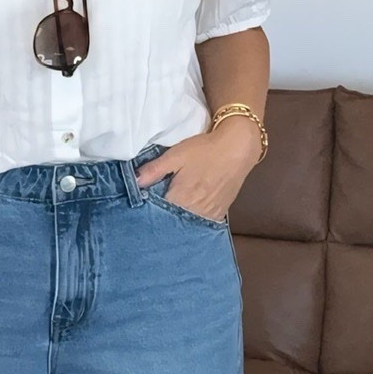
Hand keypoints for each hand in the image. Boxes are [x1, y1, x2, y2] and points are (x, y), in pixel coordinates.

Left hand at [135, 117, 261, 221]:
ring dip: (178, 220)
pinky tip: (187, 213)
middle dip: (163, 218)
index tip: (141, 208)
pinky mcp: (219, 214)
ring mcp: (209, 214)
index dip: (148, 211)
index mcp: (181, 198)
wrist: (238, 149)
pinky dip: (193, 220)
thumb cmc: (205, 150)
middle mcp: (195, 211)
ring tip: (170, 213)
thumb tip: (134, 181)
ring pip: (187, 224)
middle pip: (172, 222)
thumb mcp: (176, 155)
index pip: (158, 214)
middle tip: (154, 211)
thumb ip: (154, 170)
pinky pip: (201, 223)